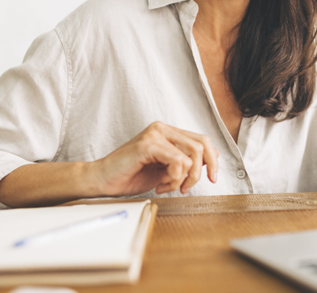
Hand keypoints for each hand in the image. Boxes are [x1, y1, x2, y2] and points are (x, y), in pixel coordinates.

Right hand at [87, 121, 218, 196]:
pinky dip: (173, 179)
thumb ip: (185, 161)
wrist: (103, 180)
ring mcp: (154, 134)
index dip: (213, 161)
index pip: (202, 140)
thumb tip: (211, 159)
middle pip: (201, 146)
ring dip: (183, 179)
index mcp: (167, 132)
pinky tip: (159, 185)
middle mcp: (161, 128)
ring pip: (191, 155)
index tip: (212, 179)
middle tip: (185, 188)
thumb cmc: (131, 175)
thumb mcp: (166, 169)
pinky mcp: (148, 144)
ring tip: (167, 186)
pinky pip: (177, 162)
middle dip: (198, 174)